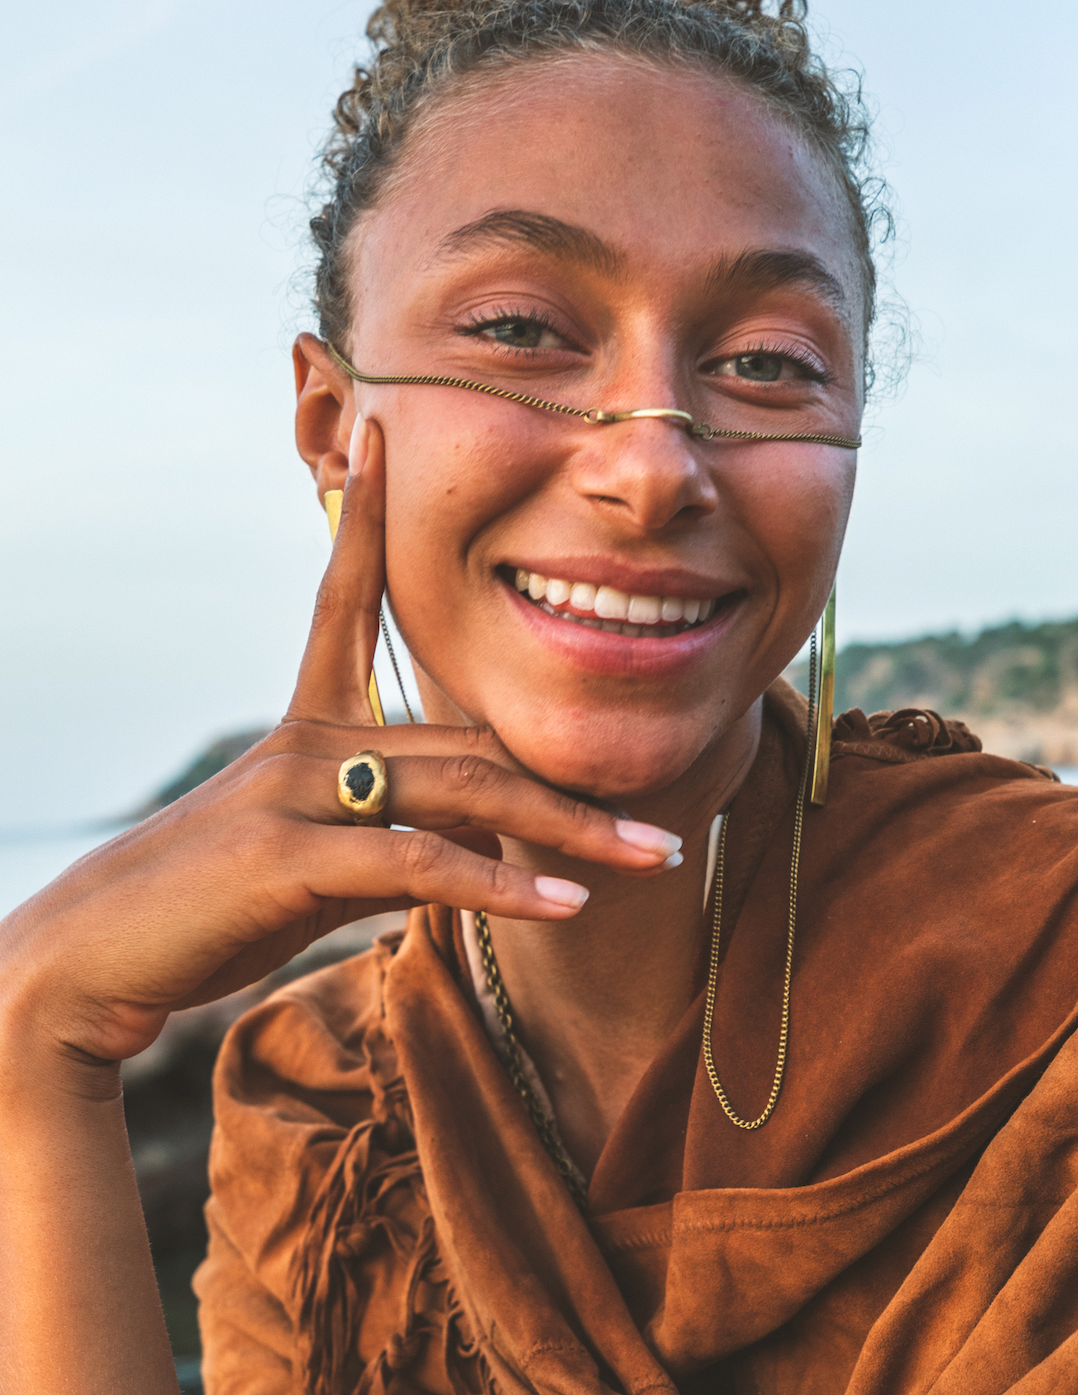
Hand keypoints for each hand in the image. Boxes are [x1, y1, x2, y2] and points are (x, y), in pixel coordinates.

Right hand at [0, 416, 680, 1070]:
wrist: (99, 959)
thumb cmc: (211, 901)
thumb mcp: (311, 852)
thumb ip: (394, 830)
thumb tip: (485, 836)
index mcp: (306, 721)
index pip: (344, 598)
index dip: (366, 516)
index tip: (382, 435)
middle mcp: (306, 738)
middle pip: (469, 740)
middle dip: (567, 784)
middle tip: (660, 823)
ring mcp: (297, 791)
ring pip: (462, 793)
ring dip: (566, 834)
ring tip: (651, 861)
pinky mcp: (292, 859)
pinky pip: (420, 863)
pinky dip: (499, 888)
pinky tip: (566, 907)